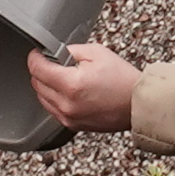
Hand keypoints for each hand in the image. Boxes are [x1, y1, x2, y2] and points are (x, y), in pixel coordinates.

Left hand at [27, 44, 141, 132]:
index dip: (35, 57)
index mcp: (71, 84)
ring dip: (47, 85)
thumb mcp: (97, 53)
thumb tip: (55, 53)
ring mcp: (68, 117)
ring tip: (66, 78)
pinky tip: (70, 92)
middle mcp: (66, 104)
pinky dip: (55, 99)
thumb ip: (70, 50)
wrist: (138, 105)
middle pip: (36, 83)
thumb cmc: (123, 80)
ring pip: (42, 97)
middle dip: (42, 70)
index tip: (39, 53)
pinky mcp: (72, 125)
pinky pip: (52, 109)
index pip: (37, 68)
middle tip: (56, 63)